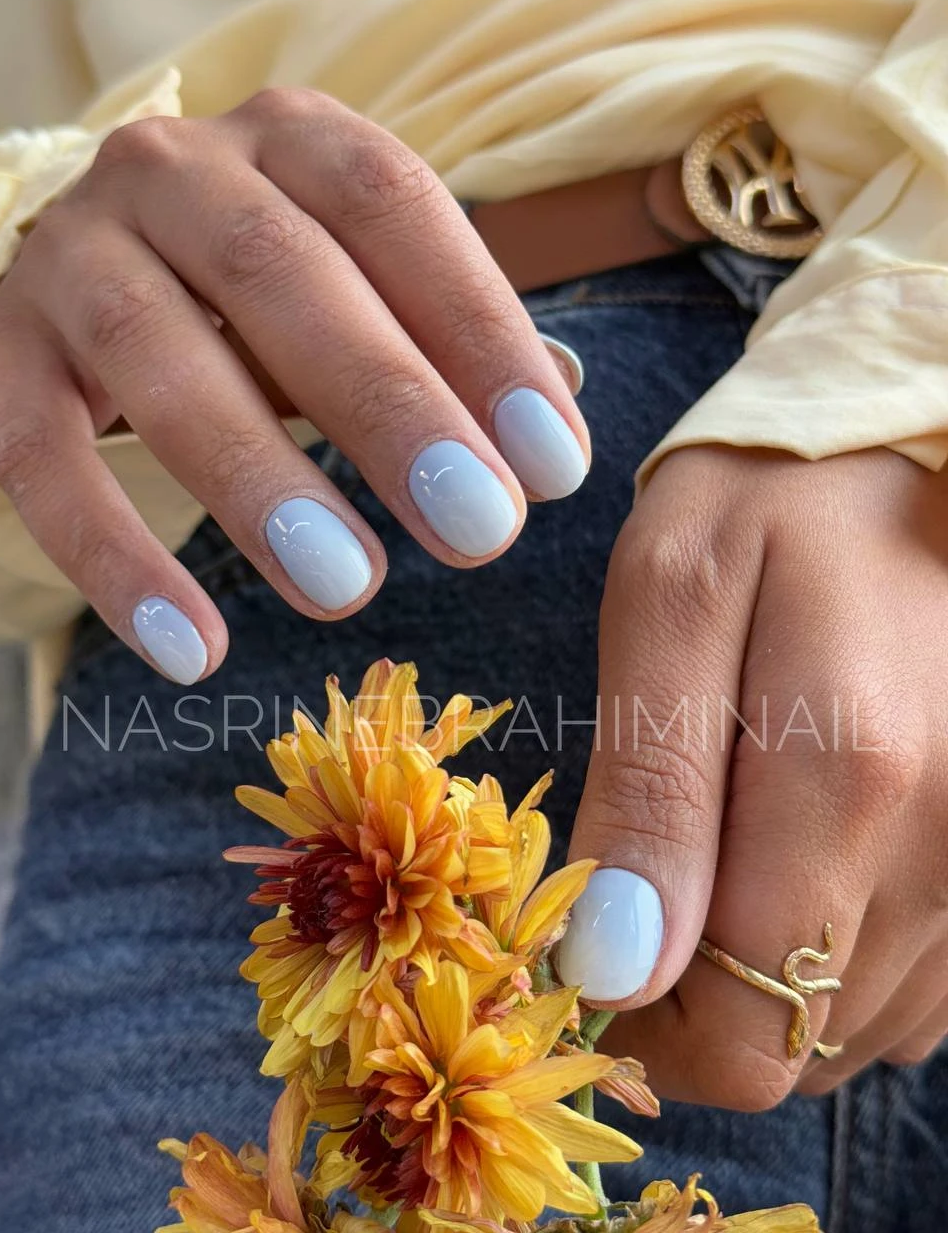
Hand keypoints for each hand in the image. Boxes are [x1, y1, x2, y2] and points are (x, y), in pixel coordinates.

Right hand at [0, 89, 587, 682]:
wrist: (100, 270)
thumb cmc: (271, 298)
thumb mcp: (364, 290)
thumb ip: (443, 349)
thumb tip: (547, 454)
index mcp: (289, 141)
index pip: (394, 209)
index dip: (480, 335)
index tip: (553, 468)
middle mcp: (174, 172)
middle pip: (284, 275)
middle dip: (390, 410)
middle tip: (477, 532)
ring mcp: (75, 256)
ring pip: (157, 358)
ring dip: (258, 480)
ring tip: (347, 589)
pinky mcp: (1, 353)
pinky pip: (39, 457)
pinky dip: (111, 557)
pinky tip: (191, 650)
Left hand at [557, 445, 947, 1107]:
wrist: (908, 461)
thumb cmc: (770, 508)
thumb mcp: (669, 604)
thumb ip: (650, 791)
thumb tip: (617, 967)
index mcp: (847, 779)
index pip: (740, 1031)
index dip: (646, 1025)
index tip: (595, 950)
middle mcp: (946, 848)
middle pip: (795, 1046)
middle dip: (698, 1000)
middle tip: (648, 882)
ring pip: (857, 1029)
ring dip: (770, 979)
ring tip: (730, 845)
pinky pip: (917, 993)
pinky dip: (841, 957)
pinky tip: (804, 856)